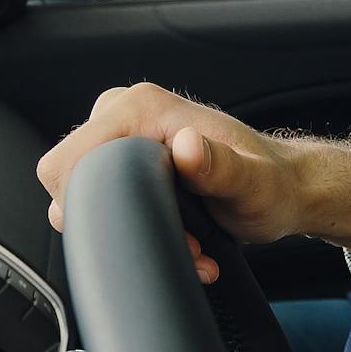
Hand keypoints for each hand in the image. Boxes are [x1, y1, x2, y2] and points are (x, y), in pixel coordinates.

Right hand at [36, 84, 299, 245]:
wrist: (284, 188)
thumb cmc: (271, 184)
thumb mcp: (253, 184)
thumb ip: (222, 167)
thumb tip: (185, 146)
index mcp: (141, 108)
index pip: (65, 163)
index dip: (92, 208)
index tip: (152, 227)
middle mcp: (122, 114)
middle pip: (69, 186)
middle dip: (117, 225)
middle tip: (181, 240)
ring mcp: (120, 137)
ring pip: (87, 200)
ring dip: (132, 232)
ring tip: (189, 244)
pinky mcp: (123, 159)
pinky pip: (104, 200)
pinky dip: (137, 228)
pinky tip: (183, 242)